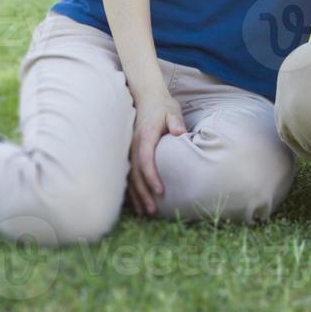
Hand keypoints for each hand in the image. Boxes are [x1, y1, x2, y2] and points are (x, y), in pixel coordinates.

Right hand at [127, 90, 186, 215]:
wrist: (147, 99)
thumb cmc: (163, 107)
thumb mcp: (172, 111)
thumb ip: (176, 122)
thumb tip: (180, 133)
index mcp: (145, 136)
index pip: (146, 159)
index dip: (152, 176)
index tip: (160, 191)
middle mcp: (134, 145)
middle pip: (136, 173)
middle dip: (143, 193)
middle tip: (153, 210)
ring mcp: (130, 150)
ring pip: (130, 177)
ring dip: (137, 195)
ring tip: (145, 212)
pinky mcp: (131, 154)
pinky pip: (129, 175)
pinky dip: (133, 190)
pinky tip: (138, 203)